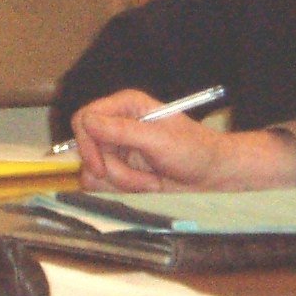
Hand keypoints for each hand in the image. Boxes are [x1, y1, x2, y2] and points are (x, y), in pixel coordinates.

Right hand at [71, 89, 295, 192]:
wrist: (211, 176)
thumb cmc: (194, 151)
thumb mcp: (159, 140)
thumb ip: (123, 131)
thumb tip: (88, 122)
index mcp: (126, 105)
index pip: (84, 119)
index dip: (86, 143)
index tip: (100, 166)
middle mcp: (117, 124)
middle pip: (88, 149)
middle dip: (113, 170)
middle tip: (140, 181)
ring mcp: (118, 148)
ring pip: (95, 171)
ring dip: (123, 182)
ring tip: (152, 182)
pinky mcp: (121, 169)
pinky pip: (104, 183)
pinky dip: (124, 189)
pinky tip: (148, 186)